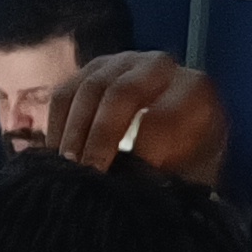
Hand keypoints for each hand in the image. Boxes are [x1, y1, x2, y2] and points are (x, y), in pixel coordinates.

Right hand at [47, 52, 228, 183]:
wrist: (176, 141)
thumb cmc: (183, 165)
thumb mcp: (189, 176)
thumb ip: (169, 179)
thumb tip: (135, 188)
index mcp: (195, 90)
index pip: (164, 115)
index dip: (142, 152)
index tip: (126, 185)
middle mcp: (160, 66)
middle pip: (122, 92)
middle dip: (100, 137)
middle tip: (88, 173)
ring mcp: (122, 62)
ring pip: (88, 88)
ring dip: (73, 133)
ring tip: (69, 168)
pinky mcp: (92, 70)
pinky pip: (65, 92)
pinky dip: (56, 126)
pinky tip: (57, 156)